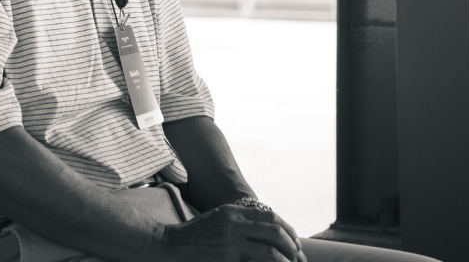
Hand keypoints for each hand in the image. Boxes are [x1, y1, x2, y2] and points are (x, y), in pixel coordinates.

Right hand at [156, 203, 306, 261]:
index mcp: (233, 211)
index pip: (271, 218)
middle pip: (275, 233)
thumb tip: (265, 230)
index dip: (288, 230)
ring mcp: (230, 242)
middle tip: (299, 259)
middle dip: (292, 248)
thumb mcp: (217, 219)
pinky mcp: (226, 258)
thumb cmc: (194, 236)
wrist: (168, 246)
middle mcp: (234, 223)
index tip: (295, 243)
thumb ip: (239, 222)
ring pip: (271, 253)